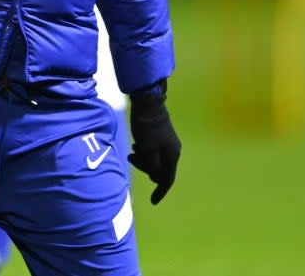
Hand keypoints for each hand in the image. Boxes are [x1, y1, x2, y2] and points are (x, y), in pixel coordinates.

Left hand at [127, 85, 180, 203]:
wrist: (148, 103)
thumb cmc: (146, 127)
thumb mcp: (147, 149)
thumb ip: (152, 165)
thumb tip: (156, 176)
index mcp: (172, 155)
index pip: (167, 179)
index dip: (160, 191)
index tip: (153, 202)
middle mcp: (173, 151)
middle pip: (160, 169)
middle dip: (145, 168)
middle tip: (131, 158)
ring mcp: (168, 143)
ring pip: (155, 160)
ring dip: (142, 159)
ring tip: (132, 151)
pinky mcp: (161, 136)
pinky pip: (153, 151)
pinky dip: (143, 152)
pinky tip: (136, 144)